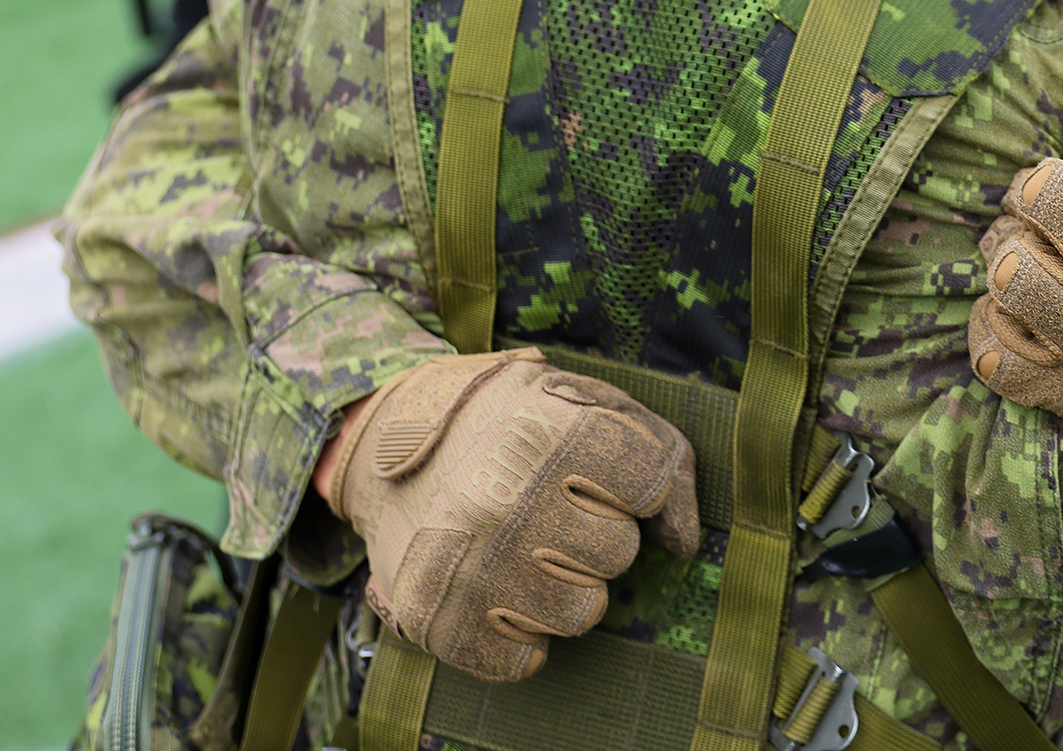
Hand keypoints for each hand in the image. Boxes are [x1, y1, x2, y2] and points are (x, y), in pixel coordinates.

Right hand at [325, 348, 698, 682]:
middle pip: (616, 552)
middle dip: (597, 535)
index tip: (603, 478)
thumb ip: (656, 453)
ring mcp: (467, 563)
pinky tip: (496, 591)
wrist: (380, 445)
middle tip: (553, 512)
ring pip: (581, 613)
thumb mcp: (585, 401)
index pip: (648, 483)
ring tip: (525, 551)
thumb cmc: (504, 421)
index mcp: (545, 431)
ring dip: (564, 588)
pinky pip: (524, 660)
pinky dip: (518, 634)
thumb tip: (682, 539)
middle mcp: (503, 499)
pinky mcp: (436, 619)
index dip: (635, 485)